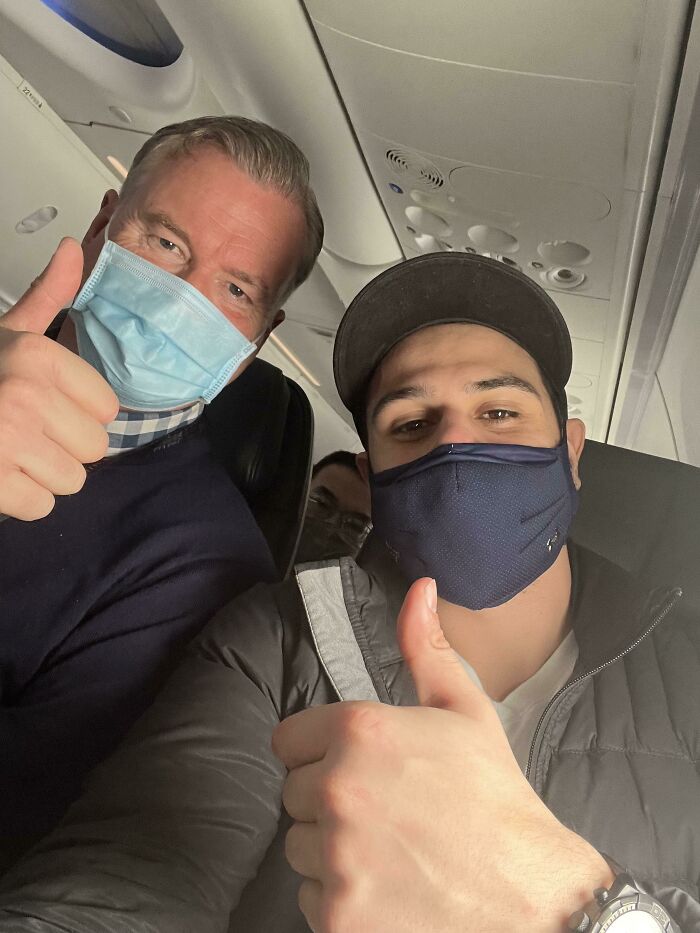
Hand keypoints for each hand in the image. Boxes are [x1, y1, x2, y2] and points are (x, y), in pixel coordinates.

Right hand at [0, 238, 117, 519]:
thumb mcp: (8, 334)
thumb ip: (46, 296)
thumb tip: (73, 250)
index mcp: (35, 354)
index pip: (107, 409)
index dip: (77, 414)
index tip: (38, 404)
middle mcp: (23, 392)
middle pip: (94, 449)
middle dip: (61, 448)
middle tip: (20, 432)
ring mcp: (4, 438)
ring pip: (72, 481)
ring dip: (41, 476)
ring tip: (7, 452)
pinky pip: (41, 507)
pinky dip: (18, 501)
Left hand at [273, 578, 613, 932]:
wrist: (530, 894)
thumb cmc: (495, 798)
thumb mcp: (464, 709)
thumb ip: (426, 647)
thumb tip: (418, 590)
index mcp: (359, 732)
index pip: (288, 739)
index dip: (319, 751)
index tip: (353, 765)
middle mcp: (338, 790)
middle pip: (293, 792)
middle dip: (327, 798)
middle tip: (382, 809)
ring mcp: (336, 857)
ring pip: (298, 846)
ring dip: (330, 848)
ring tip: (387, 848)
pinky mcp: (338, 915)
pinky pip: (310, 898)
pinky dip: (339, 896)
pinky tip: (386, 887)